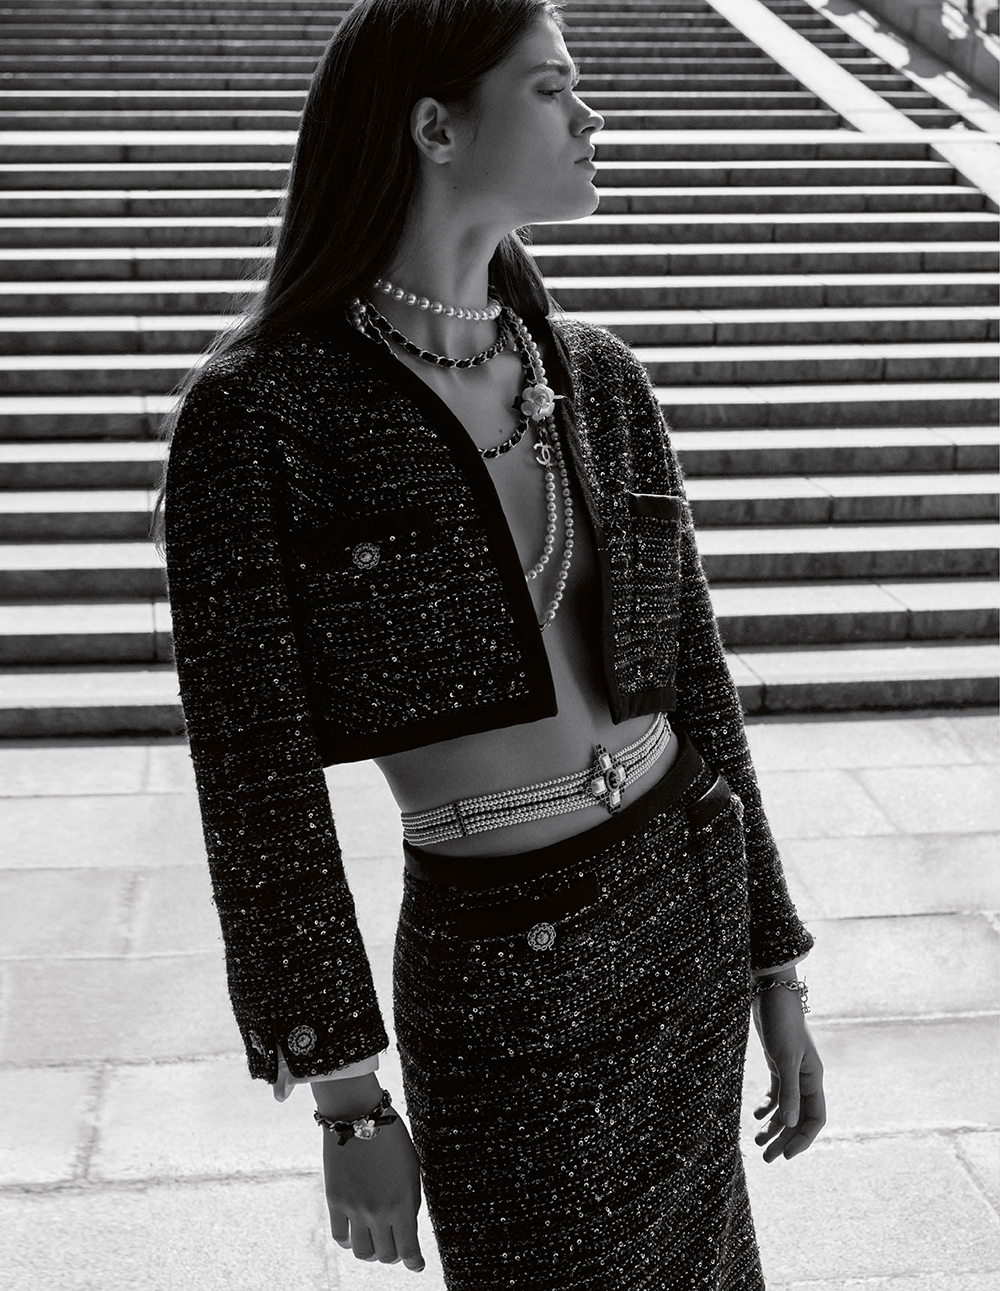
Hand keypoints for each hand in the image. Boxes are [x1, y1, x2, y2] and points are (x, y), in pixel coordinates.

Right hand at [316, 1081, 424, 1271]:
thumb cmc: (392, 1138)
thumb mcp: (413, 1168)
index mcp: (402, 1203)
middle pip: (386, 1255)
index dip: (414, 1263)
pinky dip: (350, 1241)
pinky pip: (340, 1238)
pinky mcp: (335, 1202)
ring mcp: (354, 1209)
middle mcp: (378, 1211)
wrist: (358, 1115)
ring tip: (376, 1239)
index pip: (409, 1250)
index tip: (417, 1265)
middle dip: (395, 1253)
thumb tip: (407, 1227)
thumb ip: (411, 1201)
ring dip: (372, 1251)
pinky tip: (356, 1232)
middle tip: (397, 1243)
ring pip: (363, 1253)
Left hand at [751, 986, 825, 1162]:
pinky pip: (776, 1092)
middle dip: (784, 1138)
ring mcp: (791, 1070)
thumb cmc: (782, 1023)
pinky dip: (767, 1105)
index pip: (816, 1118)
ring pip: (786, 1107)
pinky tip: (755, 1114)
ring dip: (773, 1126)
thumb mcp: (784, 1058)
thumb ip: (789, 1090)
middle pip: (799, 1117)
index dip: (803, 1139)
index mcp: (813, 1078)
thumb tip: (793, 1124)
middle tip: (766, 1158)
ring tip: (757, 1142)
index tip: (786, 1155)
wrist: (772, 993)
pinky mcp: (777, 1063)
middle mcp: (805, 1077)